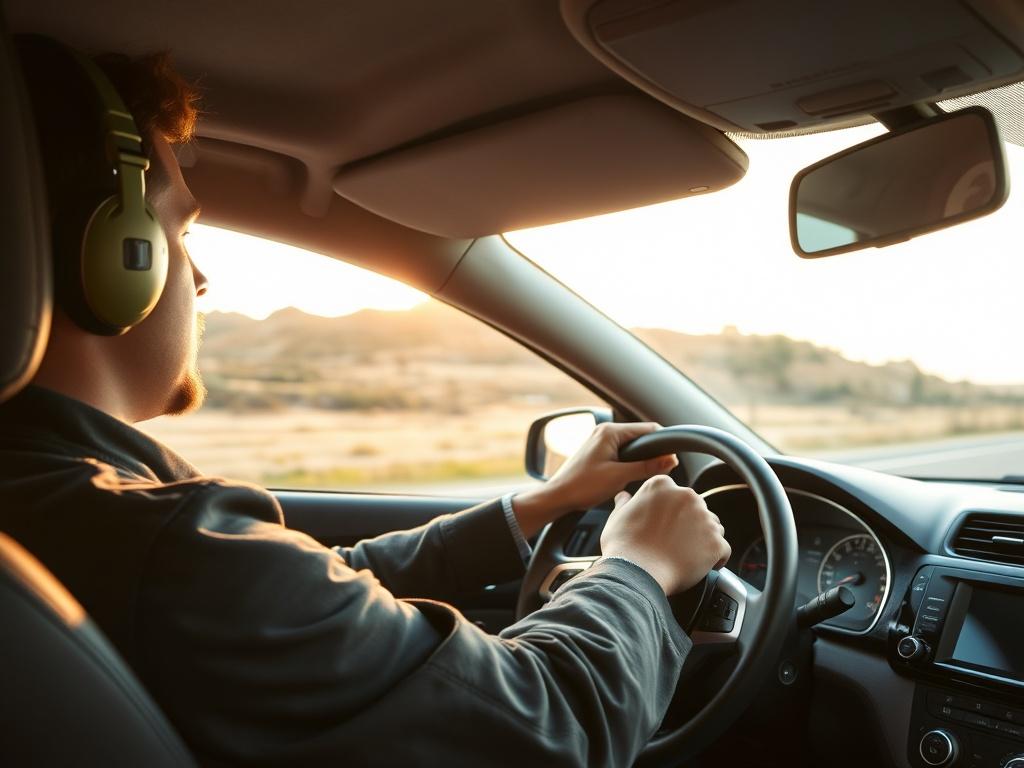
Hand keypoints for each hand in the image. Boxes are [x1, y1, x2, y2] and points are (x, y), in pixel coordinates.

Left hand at [511, 422, 677, 537]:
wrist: (558, 496)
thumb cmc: (582, 486)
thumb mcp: (619, 476)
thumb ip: (647, 466)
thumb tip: (670, 460)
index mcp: (610, 431)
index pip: (648, 429)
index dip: (663, 444)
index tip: (673, 460)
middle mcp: (605, 431)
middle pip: (641, 436)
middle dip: (653, 451)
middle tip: (663, 469)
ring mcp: (600, 440)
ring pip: (632, 445)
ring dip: (642, 457)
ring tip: (648, 473)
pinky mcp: (598, 451)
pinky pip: (622, 451)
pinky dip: (631, 460)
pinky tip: (632, 474)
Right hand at [600, 475, 730, 594]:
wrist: (636, 573)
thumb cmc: (624, 547)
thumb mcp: (617, 518)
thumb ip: (626, 503)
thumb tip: (624, 497)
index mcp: (662, 487)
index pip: (675, 496)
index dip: (671, 513)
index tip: (665, 527)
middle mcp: (686, 496)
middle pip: (697, 509)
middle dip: (689, 525)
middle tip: (673, 544)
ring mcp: (704, 518)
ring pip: (713, 527)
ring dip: (703, 539)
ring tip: (685, 556)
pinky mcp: (716, 542)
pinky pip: (723, 549)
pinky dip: (715, 559)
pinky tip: (699, 566)